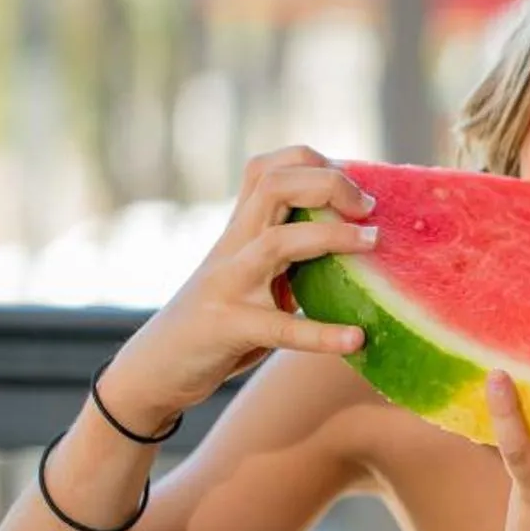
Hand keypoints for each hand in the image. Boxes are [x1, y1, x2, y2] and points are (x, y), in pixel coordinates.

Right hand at [105, 146, 376, 429]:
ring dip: (331, 236)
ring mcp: (229, 285)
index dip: (313, 163)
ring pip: (277, 243)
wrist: (156, 367)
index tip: (356, 184)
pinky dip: (321, 334)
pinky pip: (280, 328)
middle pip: (274, 186)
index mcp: (241, 231)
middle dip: (327, 184)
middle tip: (370, 206)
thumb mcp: (252, 279)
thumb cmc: (218, 321)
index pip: (267, 170)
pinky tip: (356, 338)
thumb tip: (357, 249)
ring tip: (373, 242)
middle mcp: (233, 247)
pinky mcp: (230, 327)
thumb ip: (290, 260)